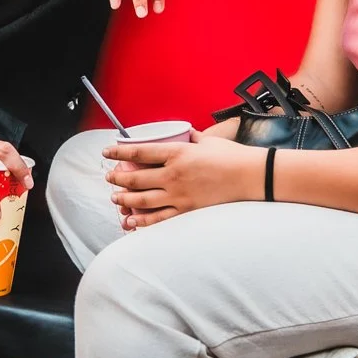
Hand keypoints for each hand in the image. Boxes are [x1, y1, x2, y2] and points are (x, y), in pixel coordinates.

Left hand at [104, 134, 262, 228]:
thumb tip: (179, 134)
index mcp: (177, 153)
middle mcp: (174, 175)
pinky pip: (158, 219)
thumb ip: (188, 137)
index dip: (119, 152)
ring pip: (142, 201)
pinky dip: (141, 222)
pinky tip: (130, 222)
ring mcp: (179, 196)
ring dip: (124, 200)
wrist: (251, 177)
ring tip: (115, 198)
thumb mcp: (206, 140)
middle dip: (118, 178)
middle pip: (136, 178)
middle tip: (110, 177)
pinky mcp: (187, 212)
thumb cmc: (231, 155)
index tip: (107, 152)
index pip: (139, 152)